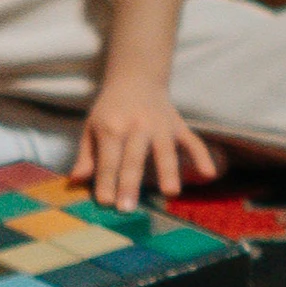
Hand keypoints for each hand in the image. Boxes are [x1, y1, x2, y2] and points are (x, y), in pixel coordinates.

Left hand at [73, 80, 219, 211]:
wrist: (136, 78)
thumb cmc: (111, 109)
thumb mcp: (92, 126)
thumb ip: (87, 155)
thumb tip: (76, 179)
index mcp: (112, 127)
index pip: (109, 159)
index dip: (106, 181)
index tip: (105, 202)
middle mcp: (137, 126)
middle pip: (133, 159)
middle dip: (130, 183)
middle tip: (127, 208)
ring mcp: (161, 127)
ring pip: (165, 151)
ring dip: (168, 171)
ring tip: (170, 193)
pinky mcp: (179, 127)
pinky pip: (193, 142)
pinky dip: (202, 156)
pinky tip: (209, 174)